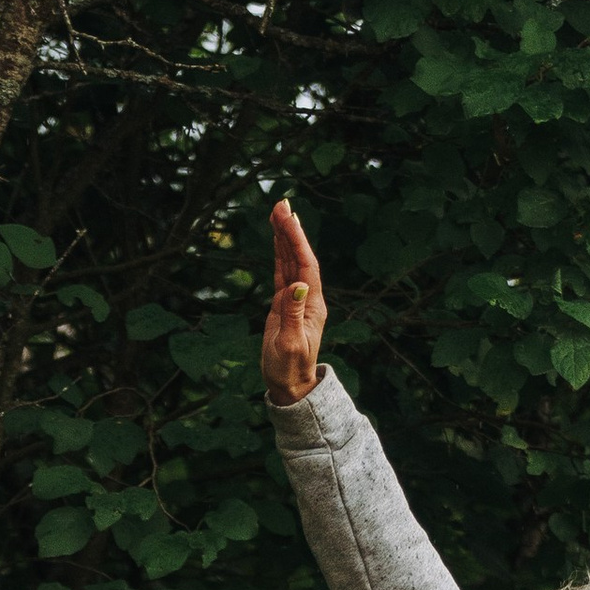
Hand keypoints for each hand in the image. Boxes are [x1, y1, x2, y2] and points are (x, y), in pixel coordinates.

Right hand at [261, 198, 326, 401]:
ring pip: (290, 261)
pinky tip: (277, 238)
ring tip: (278, 211)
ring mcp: (296, 299)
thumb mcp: (289, 344)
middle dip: (290, 229)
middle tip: (281, 203)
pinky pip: (282, 272)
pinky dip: (279, 253)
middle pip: (299, 256)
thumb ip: (292, 314)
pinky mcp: (284, 304)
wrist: (291, 386)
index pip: (305, 264)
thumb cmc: (289, 369)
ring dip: (285, 237)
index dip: (297, 239)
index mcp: (312, 304)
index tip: (288, 216)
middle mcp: (307, 297)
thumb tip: (297, 285)